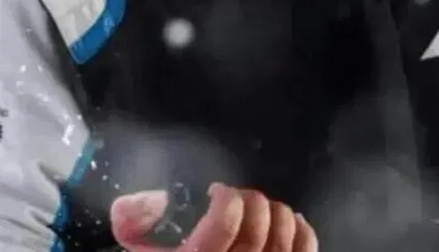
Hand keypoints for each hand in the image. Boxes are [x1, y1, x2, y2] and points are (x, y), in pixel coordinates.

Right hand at [111, 182, 317, 251]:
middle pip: (258, 221)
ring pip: (285, 232)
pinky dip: (302, 230)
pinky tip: (292, 223)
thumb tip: (147, 199)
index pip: (226, 218)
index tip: (215, 193)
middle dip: (250, 200)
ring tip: (260, 211)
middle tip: (236, 200)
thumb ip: (132, 227)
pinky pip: (306, 250)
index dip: (225, 197)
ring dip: (275, 211)